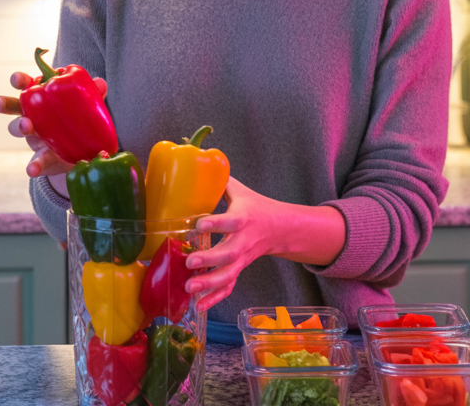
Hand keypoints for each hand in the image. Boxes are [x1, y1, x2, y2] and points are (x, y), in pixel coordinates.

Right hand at [0, 72, 108, 193]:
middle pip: (14, 107)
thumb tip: (100, 83)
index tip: (16, 79)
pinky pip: (36, 162)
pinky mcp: (43, 159)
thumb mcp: (86, 105)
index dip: (19, 80)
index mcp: (41, 99)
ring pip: (18, 131)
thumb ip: (92, 94)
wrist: (83, 151)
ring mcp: (34, 138)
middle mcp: (32, 117)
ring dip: (18, 127)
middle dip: (5, 103)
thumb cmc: (78, 119)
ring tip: (25, 126)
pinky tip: (32, 169)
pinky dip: (33, 165)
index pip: (27, 85)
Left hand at [183, 177, 344, 311]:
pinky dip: (215, 298)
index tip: (199, 225)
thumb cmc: (254, 205)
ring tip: (189, 287)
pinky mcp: (240, 270)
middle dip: (209, 259)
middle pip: (229, 254)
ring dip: (209, 284)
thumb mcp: (240, 190)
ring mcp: (243, 259)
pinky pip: (229, 286)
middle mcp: (244, 241)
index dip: (216, 224)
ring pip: (228, 275)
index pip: (230, 221)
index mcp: (244, 217)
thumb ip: (219, 181)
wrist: (280, 228)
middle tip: (189, 262)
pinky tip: (199, 305)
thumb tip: (196, 163)